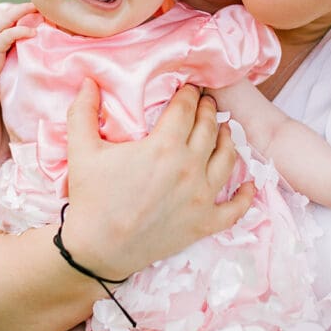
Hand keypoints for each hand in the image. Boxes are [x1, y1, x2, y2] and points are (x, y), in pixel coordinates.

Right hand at [0, 2, 36, 78]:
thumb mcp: (0, 45)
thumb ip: (9, 37)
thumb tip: (30, 32)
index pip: (7, 11)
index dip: (21, 8)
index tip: (36, 7)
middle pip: (9, 11)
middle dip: (25, 6)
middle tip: (40, 4)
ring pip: (9, 17)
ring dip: (25, 12)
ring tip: (39, 11)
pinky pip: (10, 33)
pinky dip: (22, 31)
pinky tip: (33, 32)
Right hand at [59, 80, 255, 280]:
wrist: (98, 249)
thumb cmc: (91, 198)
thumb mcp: (81, 149)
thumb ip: (83, 111)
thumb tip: (87, 81)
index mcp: (164, 146)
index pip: (186, 108)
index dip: (188, 94)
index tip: (189, 87)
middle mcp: (190, 168)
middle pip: (209, 129)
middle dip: (208, 111)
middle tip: (206, 102)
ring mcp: (201, 197)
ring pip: (228, 160)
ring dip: (228, 140)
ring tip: (224, 130)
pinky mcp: (204, 223)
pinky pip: (235, 208)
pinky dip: (246, 195)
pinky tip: (249, 184)